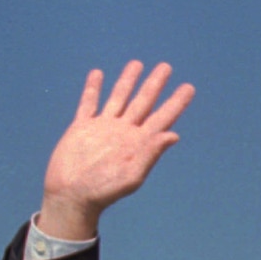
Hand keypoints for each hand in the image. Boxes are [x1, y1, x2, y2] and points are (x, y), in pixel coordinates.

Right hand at [38, 61, 194, 238]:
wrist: (71, 196)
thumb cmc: (104, 191)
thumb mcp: (132, 175)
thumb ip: (151, 153)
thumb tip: (173, 135)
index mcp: (139, 142)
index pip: (162, 117)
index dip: (176, 102)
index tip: (188, 87)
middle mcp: (123, 131)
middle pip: (143, 102)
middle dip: (154, 84)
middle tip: (166, 66)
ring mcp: (103, 127)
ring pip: (118, 97)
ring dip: (127, 81)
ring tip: (137, 63)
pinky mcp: (82, 127)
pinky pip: (89, 103)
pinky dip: (93, 89)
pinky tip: (98, 74)